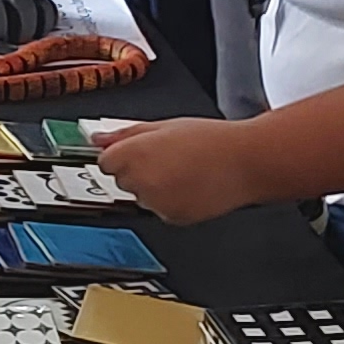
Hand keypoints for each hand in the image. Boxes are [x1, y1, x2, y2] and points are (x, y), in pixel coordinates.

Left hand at [94, 117, 264, 222]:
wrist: (245, 162)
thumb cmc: (211, 140)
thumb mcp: (164, 125)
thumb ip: (126, 133)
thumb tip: (98, 138)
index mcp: (135, 154)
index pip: (105, 161)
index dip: (120, 154)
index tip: (134, 151)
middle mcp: (142, 181)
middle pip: (121, 180)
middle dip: (136, 170)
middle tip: (165, 158)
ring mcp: (156, 203)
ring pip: (140, 196)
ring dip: (153, 187)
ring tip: (181, 171)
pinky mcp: (172, 218)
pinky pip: (159, 210)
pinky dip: (169, 201)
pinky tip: (189, 186)